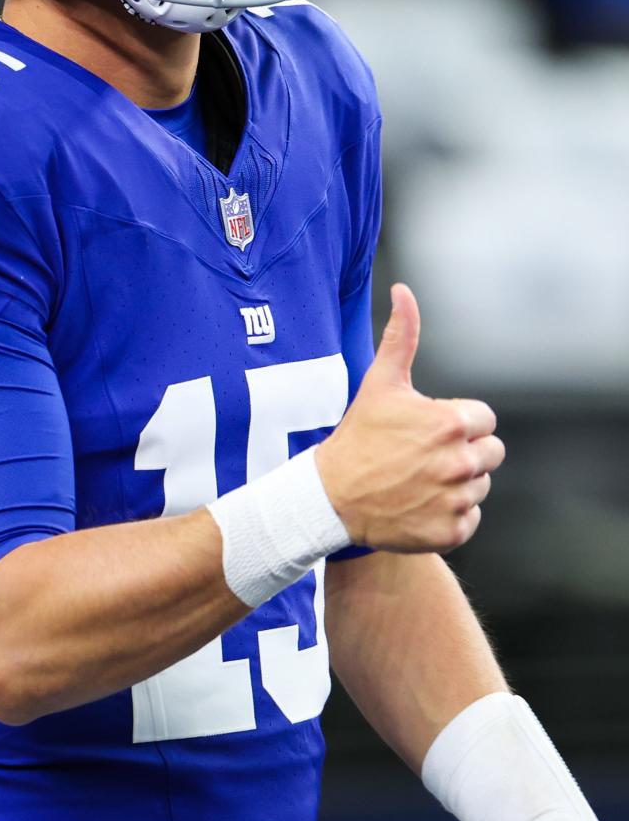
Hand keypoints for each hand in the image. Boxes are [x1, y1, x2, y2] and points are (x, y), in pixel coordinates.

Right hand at [315, 283, 504, 552]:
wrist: (331, 496)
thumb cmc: (358, 435)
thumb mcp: (380, 382)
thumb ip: (402, 335)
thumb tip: (403, 289)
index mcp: (452, 423)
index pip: (484, 420)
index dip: (456, 422)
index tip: (425, 429)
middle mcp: (460, 463)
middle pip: (490, 454)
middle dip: (462, 452)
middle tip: (422, 456)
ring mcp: (456, 500)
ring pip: (479, 486)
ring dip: (456, 484)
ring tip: (418, 480)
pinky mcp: (451, 532)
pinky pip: (470, 519)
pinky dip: (449, 515)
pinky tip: (418, 504)